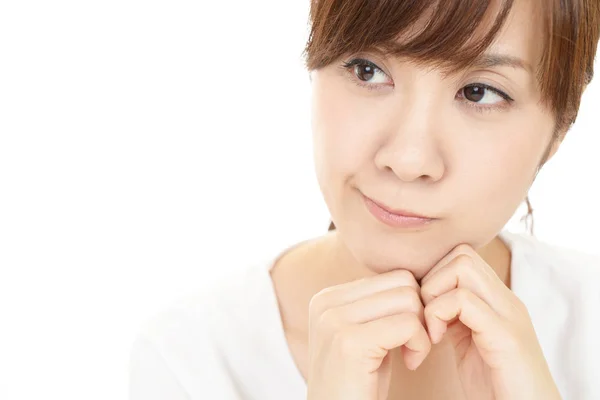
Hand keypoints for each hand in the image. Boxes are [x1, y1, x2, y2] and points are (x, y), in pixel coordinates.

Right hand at [306, 269, 430, 399]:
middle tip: (412, 347)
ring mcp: (334, 320)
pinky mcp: (349, 342)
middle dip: (419, 315)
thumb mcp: (365, 336)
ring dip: (421, 331)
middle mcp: (326, 302)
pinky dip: (420, 345)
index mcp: (327, 297)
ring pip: (409, 299)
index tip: (405, 338)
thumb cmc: (359, 385)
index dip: (411, 306)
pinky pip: (409, 324)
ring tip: (410, 356)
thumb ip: (379, 306)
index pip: (393, 276)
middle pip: (403, 282)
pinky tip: (410, 364)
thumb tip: (414, 279)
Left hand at [421, 244, 561, 399]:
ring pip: (462, 267)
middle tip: (425, 316)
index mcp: (497, 300)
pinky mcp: (505, 335)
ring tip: (431, 328)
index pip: (462, 256)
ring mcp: (509, 314)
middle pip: (461, 254)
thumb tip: (423, 299)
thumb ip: (453, 317)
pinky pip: (462, 300)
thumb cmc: (495, 386)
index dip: (434, 276)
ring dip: (433, 295)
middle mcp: (506, 300)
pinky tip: (437, 340)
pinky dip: (438, 315)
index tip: (425, 310)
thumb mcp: (468, 342)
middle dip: (431, 280)